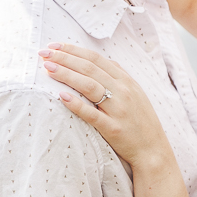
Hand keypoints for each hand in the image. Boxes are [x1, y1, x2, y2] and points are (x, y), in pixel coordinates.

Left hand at [42, 43, 171, 168]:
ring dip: (66, 74)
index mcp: (126, 81)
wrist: (153, 150)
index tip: (54, 46)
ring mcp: (118, 110)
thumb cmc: (139, 121)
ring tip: (47, 68)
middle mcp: (123, 91)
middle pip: (89, 68)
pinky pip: (92, 114)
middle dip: (64, 58)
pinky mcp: (113, 129)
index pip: (95, 59)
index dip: (73, 50)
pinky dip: (76, 104)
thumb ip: (116, 77)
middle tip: (44, 53)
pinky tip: (61, 96)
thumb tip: (93, 61)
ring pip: (89, 86)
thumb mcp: (134, 93)